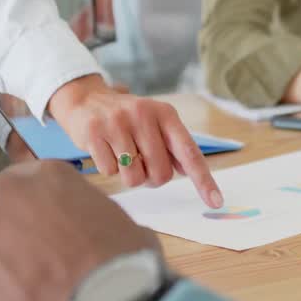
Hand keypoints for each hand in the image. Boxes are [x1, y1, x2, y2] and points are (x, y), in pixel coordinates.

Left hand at [0, 160, 159, 300]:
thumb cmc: (125, 271)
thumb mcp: (118, 226)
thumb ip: (86, 225)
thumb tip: (85, 245)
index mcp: (43, 178)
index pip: (26, 193)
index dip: (37, 225)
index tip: (47, 247)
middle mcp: (0, 199)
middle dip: (11, 251)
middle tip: (39, 281)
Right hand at [49, 75, 223, 208]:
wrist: (85, 98)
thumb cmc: (125, 118)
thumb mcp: (153, 122)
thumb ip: (171, 145)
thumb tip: (186, 170)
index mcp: (165, 114)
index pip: (189, 152)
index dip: (203, 179)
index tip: (216, 201)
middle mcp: (144, 115)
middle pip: (160, 173)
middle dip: (151, 178)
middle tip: (141, 163)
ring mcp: (118, 123)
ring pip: (133, 177)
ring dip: (128, 175)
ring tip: (122, 156)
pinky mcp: (95, 132)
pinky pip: (109, 172)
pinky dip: (107, 168)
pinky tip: (104, 149)